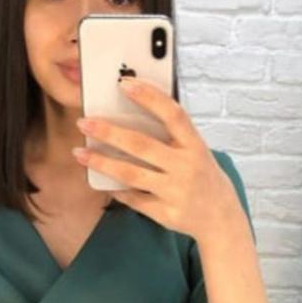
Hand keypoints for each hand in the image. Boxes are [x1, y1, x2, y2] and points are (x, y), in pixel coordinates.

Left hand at [73, 78, 242, 244]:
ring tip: (80, 153)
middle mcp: (186, 167)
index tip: (124, 83)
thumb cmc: (203, 176)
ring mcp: (176, 192)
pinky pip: (134, 200)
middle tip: (85, 122)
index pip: (173, 115)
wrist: (221, 219)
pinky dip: (117, 190)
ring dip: (102, 162)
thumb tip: (131, 114)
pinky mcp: (166, 214)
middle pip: (142, 145)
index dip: (149, 97)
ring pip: (131, 174)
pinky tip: (102, 182)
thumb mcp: (196, 151)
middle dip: (110, 132)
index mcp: (195, 146)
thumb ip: (171, 136)